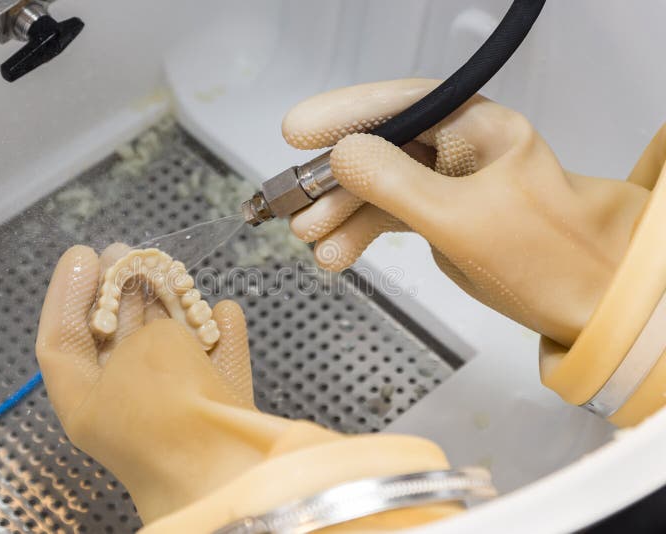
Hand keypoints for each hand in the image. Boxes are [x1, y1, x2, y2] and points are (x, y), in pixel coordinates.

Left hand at [36, 243, 456, 530]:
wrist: (229, 473)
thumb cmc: (170, 411)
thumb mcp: (144, 349)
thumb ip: (149, 321)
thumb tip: (166, 314)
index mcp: (88, 402)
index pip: (62, 340)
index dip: (66, 294)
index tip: (82, 255)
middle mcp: (130, 408)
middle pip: (119, 341)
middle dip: (122, 293)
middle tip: (128, 252)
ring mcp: (180, 412)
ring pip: (171, 351)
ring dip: (172, 308)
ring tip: (172, 269)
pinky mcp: (224, 414)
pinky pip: (219, 366)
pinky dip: (221, 337)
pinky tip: (224, 308)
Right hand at [283, 78, 649, 347]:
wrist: (587, 304)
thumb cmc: (551, 255)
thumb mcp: (462, 219)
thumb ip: (396, 185)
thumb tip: (342, 155)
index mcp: (477, 129)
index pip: (401, 106)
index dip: (344, 114)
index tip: (297, 128)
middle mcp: (459, 150)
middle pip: (380, 150)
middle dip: (333, 180)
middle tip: (294, 204)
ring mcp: (447, 186)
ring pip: (378, 188)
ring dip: (340, 213)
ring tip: (310, 239)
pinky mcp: (440, 219)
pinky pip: (388, 218)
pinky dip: (359, 235)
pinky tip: (335, 254)